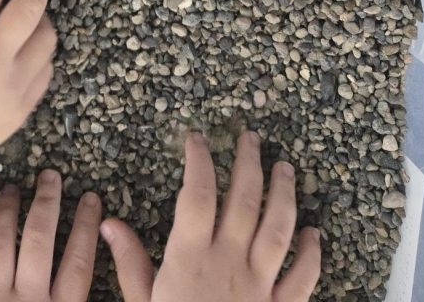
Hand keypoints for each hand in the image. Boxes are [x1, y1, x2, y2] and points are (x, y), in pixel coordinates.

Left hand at [0, 171, 101, 301]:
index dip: (86, 228)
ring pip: (0, 245)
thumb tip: (82, 274)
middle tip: (49, 176)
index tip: (90, 199)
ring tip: (10, 190)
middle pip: (39, 241)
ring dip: (6, 213)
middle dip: (46, 204)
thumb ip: (72, 300)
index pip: (78, 264)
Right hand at [101, 131, 320, 301]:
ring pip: (278, 228)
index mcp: (190, 258)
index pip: (197, 194)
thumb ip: (130, 263)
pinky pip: (303, 278)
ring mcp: (260, 286)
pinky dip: (312, 253)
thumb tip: (109, 222)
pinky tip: (314, 233)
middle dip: (248, 163)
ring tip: (284, 168)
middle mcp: (229, 263)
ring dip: (284, 194)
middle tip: (250, 137)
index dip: (198, 161)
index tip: (196, 138)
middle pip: (244, 201)